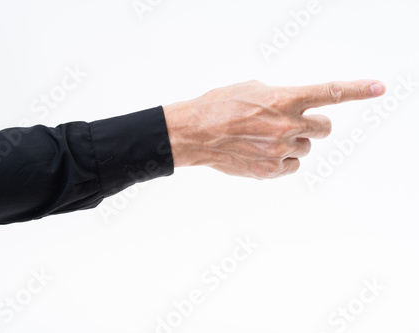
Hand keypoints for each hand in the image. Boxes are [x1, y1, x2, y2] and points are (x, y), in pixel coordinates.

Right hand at [163, 79, 385, 178]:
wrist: (194, 134)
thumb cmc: (218, 106)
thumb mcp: (252, 89)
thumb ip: (280, 97)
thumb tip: (292, 108)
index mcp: (284, 100)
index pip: (330, 93)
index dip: (358, 90)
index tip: (378, 88)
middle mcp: (287, 126)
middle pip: (324, 129)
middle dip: (312, 126)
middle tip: (290, 123)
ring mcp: (280, 151)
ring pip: (306, 149)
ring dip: (293, 143)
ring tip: (265, 139)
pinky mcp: (271, 172)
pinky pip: (292, 166)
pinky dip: (283, 160)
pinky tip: (262, 153)